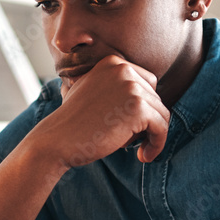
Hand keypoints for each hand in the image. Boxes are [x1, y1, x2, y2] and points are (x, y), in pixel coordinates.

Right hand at [38, 55, 170, 165]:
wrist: (57, 140)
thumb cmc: (72, 123)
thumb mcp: (91, 93)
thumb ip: (114, 88)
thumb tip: (144, 98)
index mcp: (112, 62)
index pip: (146, 83)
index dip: (143, 107)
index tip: (133, 127)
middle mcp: (123, 69)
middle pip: (155, 98)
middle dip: (146, 121)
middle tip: (130, 141)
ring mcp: (131, 87)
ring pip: (161, 113)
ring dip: (152, 134)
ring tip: (138, 150)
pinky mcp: (138, 108)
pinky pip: (162, 127)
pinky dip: (157, 144)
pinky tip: (143, 156)